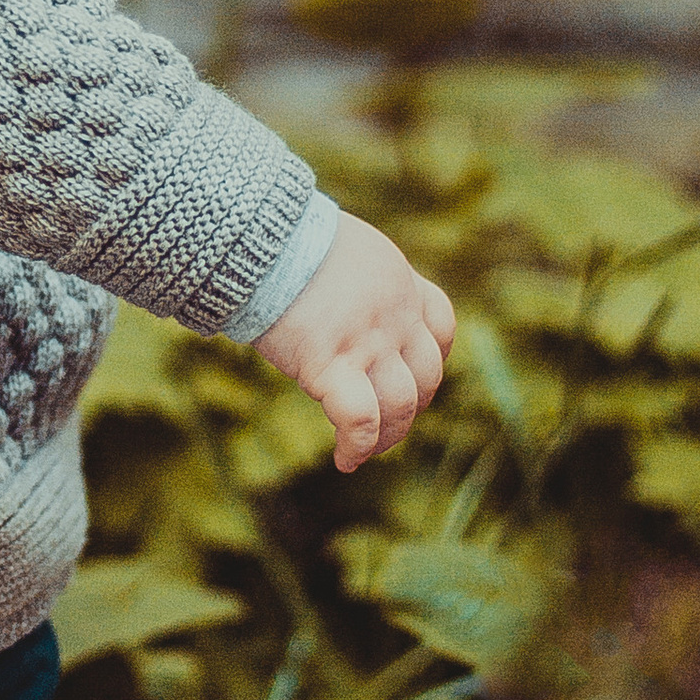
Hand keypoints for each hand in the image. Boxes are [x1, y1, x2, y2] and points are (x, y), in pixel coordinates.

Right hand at [257, 212, 455, 473]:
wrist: (258, 238)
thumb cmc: (281, 238)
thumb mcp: (339, 246)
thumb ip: (354, 277)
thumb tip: (331, 297)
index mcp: (399, 281)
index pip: (441, 328)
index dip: (433, 361)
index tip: (409, 378)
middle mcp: (396, 315)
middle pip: (426, 377)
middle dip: (410, 410)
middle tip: (386, 427)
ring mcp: (368, 343)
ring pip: (400, 407)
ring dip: (387, 438)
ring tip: (365, 453)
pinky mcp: (330, 365)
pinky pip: (359, 420)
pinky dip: (357, 448)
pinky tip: (345, 461)